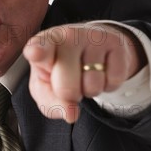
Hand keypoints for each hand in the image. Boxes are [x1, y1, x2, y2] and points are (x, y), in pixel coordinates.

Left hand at [23, 23, 146, 122]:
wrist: (92, 46)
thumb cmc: (60, 69)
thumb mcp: (47, 87)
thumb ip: (52, 103)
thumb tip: (72, 114)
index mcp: (43, 45)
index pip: (38, 49)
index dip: (37, 53)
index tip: (35, 53)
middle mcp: (67, 36)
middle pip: (66, 87)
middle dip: (69, 95)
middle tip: (69, 81)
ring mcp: (92, 37)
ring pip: (93, 86)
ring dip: (90, 90)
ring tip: (85, 74)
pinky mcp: (115, 42)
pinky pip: (113, 81)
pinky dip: (108, 85)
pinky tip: (102, 70)